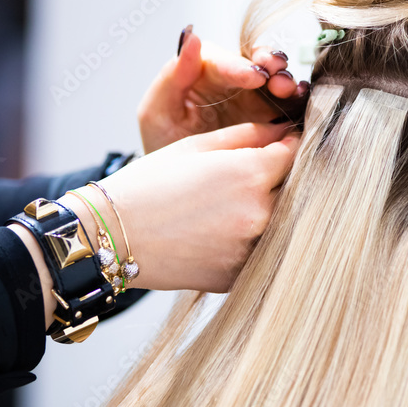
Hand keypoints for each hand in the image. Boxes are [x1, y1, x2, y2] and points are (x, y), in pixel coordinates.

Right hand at [75, 121, 298, 292]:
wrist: (111, 236)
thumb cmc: (150, 184)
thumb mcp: (197, 145)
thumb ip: (249, 135)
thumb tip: (284, 130)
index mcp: (250, 174)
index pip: (296, 152)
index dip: (290, 145)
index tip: (282, 144)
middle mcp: (259, 213)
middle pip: (296, 189)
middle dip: (284, 179)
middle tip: (260, 175)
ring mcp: (251, 249)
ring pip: (284, 223)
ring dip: (274, 211)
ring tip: (237, 205)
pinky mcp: (239, 276)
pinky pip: (263, 252)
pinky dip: (254, 241)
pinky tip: (226, 232)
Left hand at [137, 25, 308, 152]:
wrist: (174, 187)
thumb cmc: (161, 144)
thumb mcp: (155, 112)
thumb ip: (172, 76)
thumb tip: (193, 37)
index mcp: (204, 72)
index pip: (225, 62)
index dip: (241, 66)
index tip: (254, 76)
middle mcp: (233, 81)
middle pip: (257, 62)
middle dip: (270, 66)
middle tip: (277, 78)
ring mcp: (254, 99)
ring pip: (277, 80)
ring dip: (286, 82)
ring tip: (290, 91)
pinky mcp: (271, 120)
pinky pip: (288, 106)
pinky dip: (298, 103)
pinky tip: (302, 105)